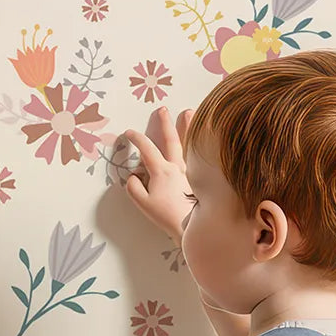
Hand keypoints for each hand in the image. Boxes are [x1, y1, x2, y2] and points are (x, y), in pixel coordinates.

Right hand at [115, 106, 195, 243]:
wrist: (193, 226)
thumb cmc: (168, 216)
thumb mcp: (143, 204)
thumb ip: (134, 188)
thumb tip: (132, 177)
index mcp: (162, 171)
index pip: (147, 149)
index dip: (136, 138)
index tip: (129, 133)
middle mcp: (179, 166)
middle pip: (170, 139)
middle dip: (164, 123)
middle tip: (162, 110)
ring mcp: (192, 171)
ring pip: (190, 143)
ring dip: (188, 127)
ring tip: (189, 112)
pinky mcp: (202, 178)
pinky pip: (200, 156)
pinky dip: (202, 144)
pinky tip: (206, 139)